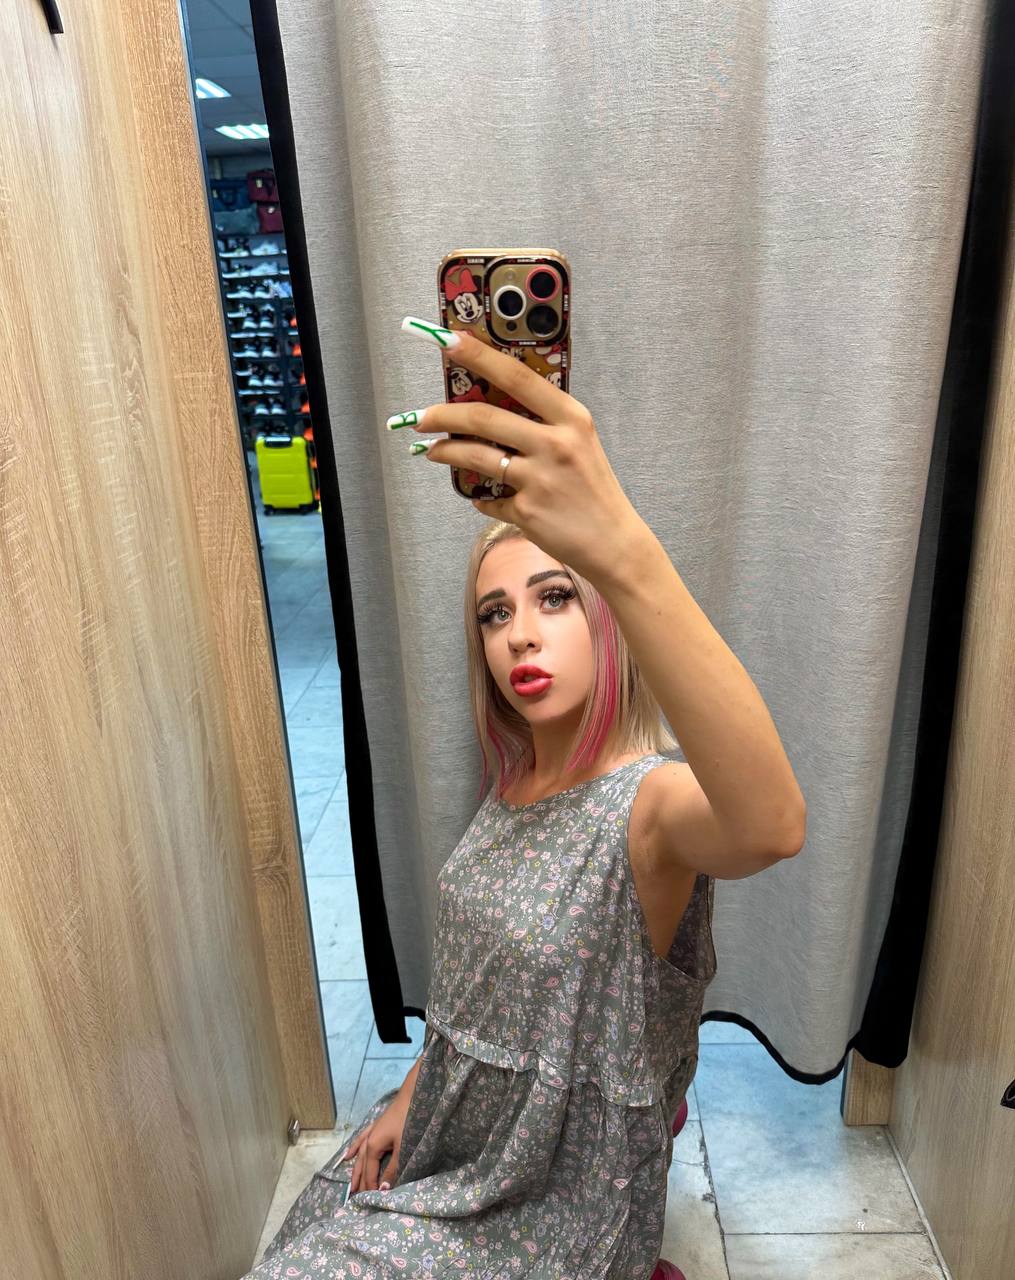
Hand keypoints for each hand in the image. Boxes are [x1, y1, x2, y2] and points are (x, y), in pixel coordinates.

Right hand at [341, 1092, 408, 1193]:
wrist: (412, 1096)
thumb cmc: (408, 1121)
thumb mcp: (402, 1148)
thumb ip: (392, 1169)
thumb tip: (382, 1188)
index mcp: (373, 1147)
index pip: (370, 1174)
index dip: (370, 1188)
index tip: (370, 1202)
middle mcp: (369, 1141)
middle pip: (362, 1166)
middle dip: (360, 1183)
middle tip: (356, 1200)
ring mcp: (371, 1132)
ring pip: (360, 1156)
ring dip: (356, 1171)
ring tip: (351, 1185)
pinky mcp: (376, 1126)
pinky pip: (361, 1140)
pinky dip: (355, 1148)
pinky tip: (348, 1155)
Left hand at [390, 319, 648, 584]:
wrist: (614, 542)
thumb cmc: (594, 489)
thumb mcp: (580, 443)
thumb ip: (546, 423)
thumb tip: (495, 407)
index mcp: (571, 417)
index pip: (517, 376)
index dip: (479, 356)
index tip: (448, 341)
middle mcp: (555, 442)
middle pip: (485, 417)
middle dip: (444, 414)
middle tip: (420, 417)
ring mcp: (539, 478)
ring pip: (477, 455)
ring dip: (446, 451)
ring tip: (431, 451)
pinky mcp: (527, 510)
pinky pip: (489, 498)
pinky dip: (480, 497)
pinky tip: (479, 497)